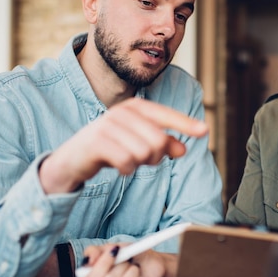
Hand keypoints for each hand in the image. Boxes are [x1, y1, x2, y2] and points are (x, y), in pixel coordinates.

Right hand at [38, 97, 208, 193]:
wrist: (72, 159)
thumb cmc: (110, 148)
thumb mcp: (139, 144)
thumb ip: (162, 145)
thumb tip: (184, 149)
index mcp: (134, 108)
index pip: (165, 116)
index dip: (185, 124)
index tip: (205, 131)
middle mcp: (122, 112)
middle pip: (158, 140)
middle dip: (155, 157)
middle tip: (141, 160)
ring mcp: (108, 125)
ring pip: (144, 152)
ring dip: (138, 164)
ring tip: (126, 161)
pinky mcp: (97, 142)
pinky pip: (127, 161)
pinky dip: (125, 169)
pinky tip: (117, 167)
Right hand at [81, 244, 176, 276]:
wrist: (150, 262)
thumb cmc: (129, 255)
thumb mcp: (111, 247)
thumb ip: (94, 251)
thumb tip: (89, 261)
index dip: (102, 265)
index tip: (115, 251)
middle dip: (122, 265)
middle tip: (128, 260)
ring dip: (133, 272)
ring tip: (135, 269)